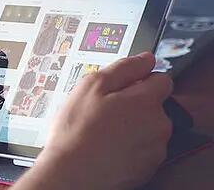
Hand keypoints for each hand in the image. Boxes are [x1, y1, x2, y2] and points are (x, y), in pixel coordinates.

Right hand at [16, 53, 172, 189]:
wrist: (72, 173)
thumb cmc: (77, 131)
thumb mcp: (91, 86)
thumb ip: (123, 68)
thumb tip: (145, 59)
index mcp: (147, 101)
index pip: (160, 78)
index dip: (139, 78)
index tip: (121, 86)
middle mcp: (159, 124)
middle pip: (153, 104)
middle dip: (133, 103)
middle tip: (104, 109)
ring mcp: (155, 148)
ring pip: (148, 126)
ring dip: (131, 125)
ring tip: (102, 129)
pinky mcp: (148, 167)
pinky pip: (142, 147)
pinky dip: (129, 145)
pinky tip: (106, 145)